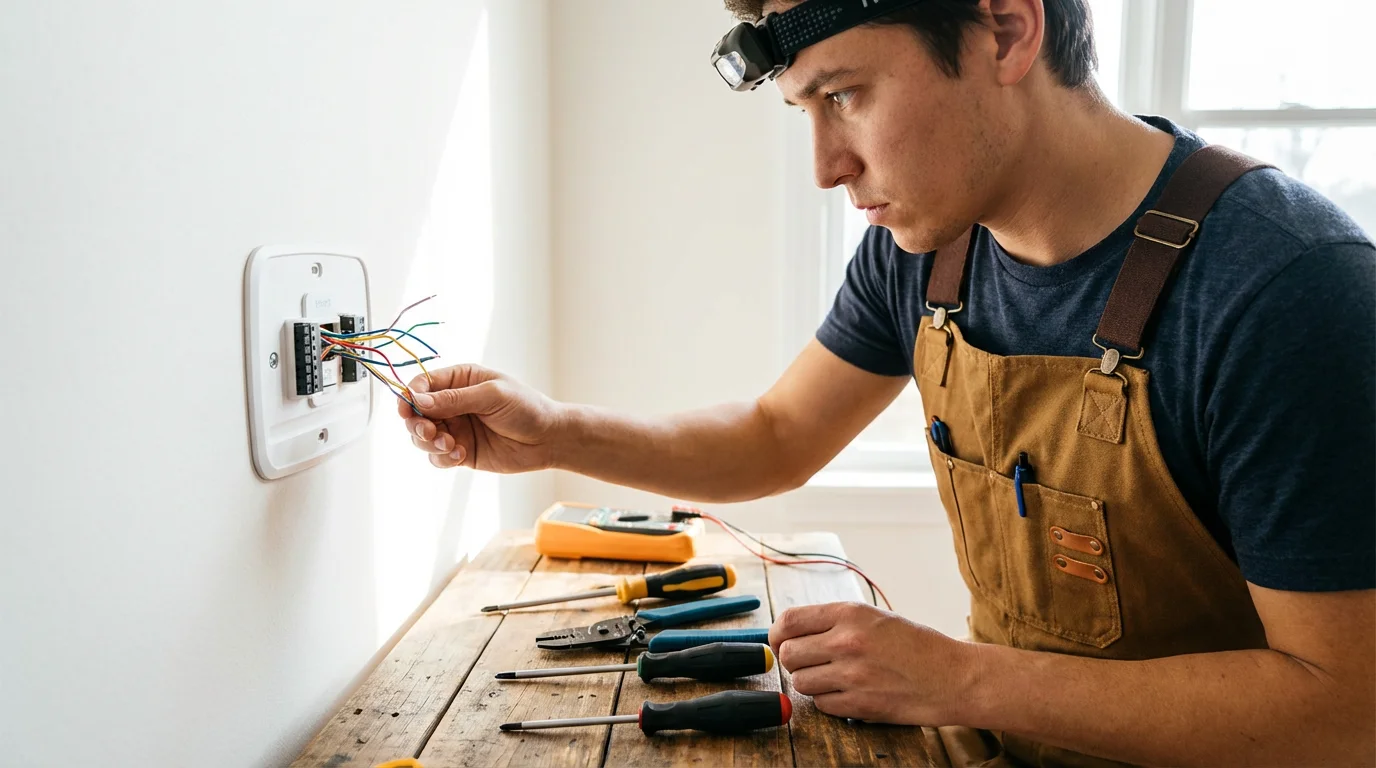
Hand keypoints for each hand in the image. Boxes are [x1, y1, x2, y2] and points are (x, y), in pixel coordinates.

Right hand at [397, 364, 566, 471]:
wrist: (549, 439)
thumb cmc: (526, 408)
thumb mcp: (492, 395)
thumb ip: (455, 399)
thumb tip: (417, 400)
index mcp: (460, 380)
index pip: (423, 384)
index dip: (410, 396)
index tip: (408, 409)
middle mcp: (453, 403)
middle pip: (416, 413)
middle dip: (416, 424)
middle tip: (430, 432)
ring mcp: (456, 428)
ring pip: (422, 437)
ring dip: (429, 443)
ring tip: (450, 445)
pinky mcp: (461, 451)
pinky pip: (437, 458)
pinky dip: (442, 459)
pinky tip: (460, 455)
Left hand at [769, 601, 978, 725]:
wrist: (954, 676)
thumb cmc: (915, 646)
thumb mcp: (875, 617)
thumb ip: (834, 621)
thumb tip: (791, 631)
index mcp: (850, 613)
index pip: (789, 621)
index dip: (777, 634)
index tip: (781, 641)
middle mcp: (847, 641)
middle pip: (789, 654)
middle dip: (795, 661)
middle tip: (810, 663)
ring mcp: (853, 675)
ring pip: (801, 682)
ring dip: (811, 683)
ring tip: (834, 678)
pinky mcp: (860, 704)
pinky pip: (821, 705)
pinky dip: (829, 701)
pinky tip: (849, 693)